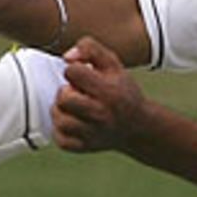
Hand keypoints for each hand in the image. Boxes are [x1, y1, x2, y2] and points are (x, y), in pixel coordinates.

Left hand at [52, 37, 148, 152]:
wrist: (137, 127)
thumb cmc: (121, 90)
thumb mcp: (113, 63)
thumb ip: (90, 48)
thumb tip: (67, 57)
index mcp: (108, 91)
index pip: (73, 72)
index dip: (74, 70)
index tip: (82, 75)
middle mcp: (100, 115)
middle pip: (63, 98)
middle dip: (65, 92)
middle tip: (75, 93)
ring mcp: (92, 134)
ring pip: (59, 120)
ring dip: (60, 110)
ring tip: (71, 107)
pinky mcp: (85, 147)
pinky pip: (60, 140)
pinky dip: (60, 131)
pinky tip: (71, 122)